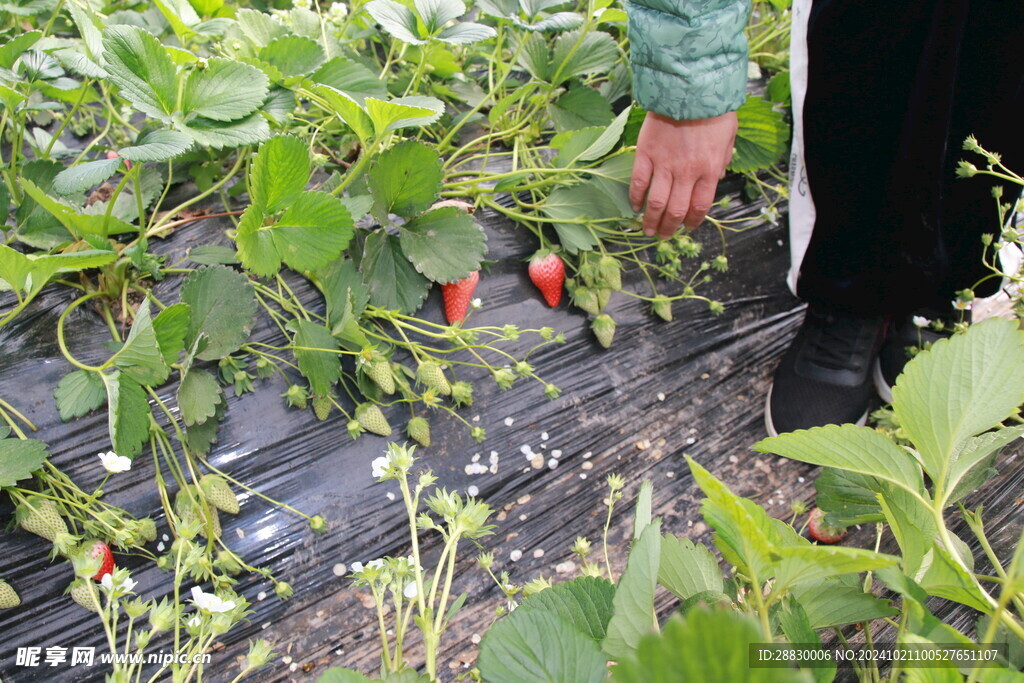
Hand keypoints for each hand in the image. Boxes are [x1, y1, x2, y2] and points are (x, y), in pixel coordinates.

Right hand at [629, 110, 737, 238]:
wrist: (690, 88)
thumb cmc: (713, 110)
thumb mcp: (728, 137)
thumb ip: (723, 160)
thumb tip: (718, 178)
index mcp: (709, 170)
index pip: (699, 207)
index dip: (692, 222)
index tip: (686, 228)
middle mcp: (687, 173)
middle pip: (676, 210)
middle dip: (669, 228)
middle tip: (663, 235)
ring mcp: (664, 164)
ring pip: (656, 202)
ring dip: (651, 220)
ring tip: (646, 230)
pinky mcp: (646, 154)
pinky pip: (639, 182)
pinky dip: (636, 197)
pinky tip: (635, 206)